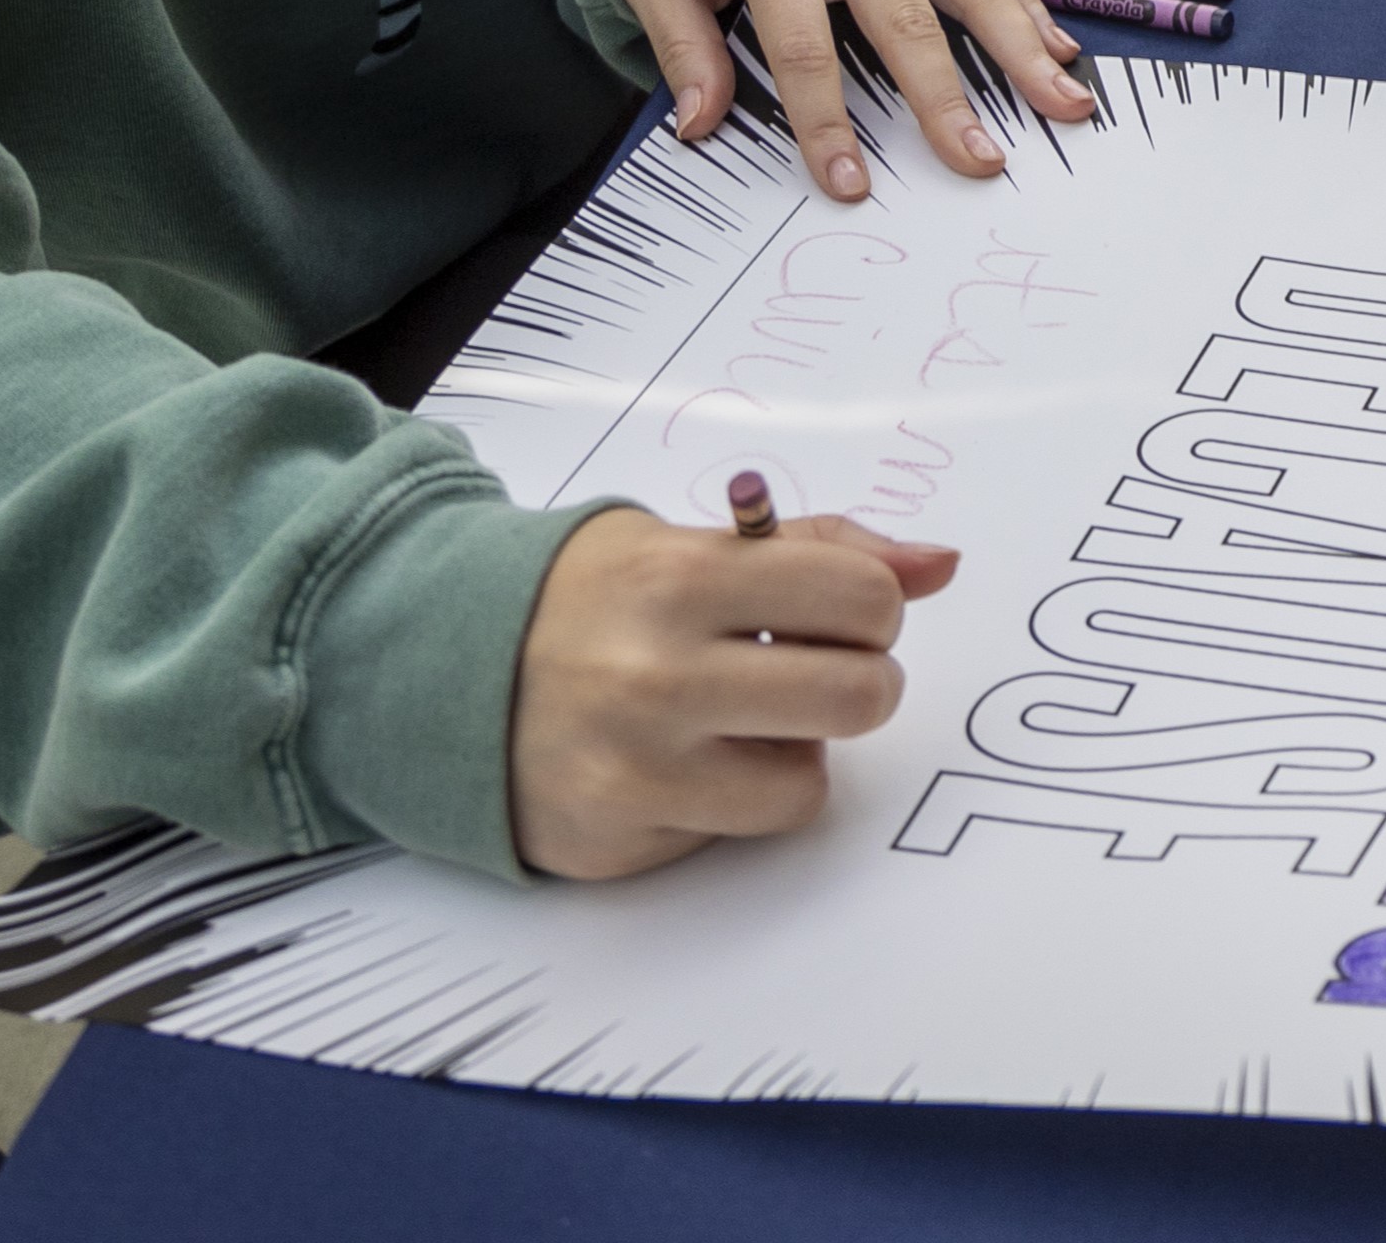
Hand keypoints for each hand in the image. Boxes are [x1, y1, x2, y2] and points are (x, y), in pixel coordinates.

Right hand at [508, 506, 952, 879]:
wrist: (445, 674)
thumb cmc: (594, 599)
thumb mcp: (694, 542)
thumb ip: (822, 548)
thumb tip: (940, 565)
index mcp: (682, 580)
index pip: (863, 598)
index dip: (872, 607)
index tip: (837, 609)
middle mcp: (658, 678)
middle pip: (860, 697)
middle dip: (858, 681)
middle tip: (810, 669)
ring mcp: (637, 771)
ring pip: (809, 786)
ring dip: (797, 754)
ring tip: (742, 721)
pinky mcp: (621, 842)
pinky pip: (740, 833)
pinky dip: (733, 801)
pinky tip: (684, 762)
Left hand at [621, 0, 1092, 201]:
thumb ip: (679, 45)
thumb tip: (698, 124)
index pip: (803, 47)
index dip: (826, 122)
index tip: (851, 185)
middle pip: (906, 18)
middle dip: (947, 97)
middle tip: (982, 161)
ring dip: (1024, 45)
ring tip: (1064, 103)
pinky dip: (1029, 0)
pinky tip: (1058, 48)